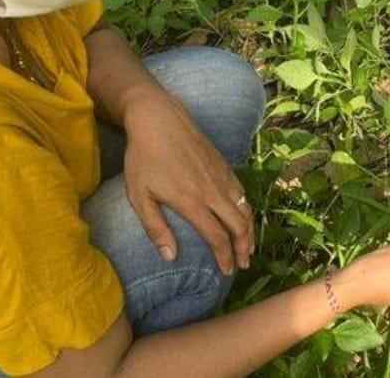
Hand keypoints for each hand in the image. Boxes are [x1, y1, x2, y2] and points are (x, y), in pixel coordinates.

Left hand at [121, 86, 252, 273]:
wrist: (159, 118)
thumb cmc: (143, 157)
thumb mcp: (139, 195)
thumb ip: (155, 228)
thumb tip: (171, 257)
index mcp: (192, 202)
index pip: (217, 237)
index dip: (225, 257)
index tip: (227, 271)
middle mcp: (213, 191)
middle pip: (239, 226)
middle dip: (244, 248)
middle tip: (244, 264)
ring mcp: (221, 177)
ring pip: (245, 209)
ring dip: (249, 230)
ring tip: (248, 246)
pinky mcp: (224, 165)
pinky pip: (242, 192)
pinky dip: (247, 209)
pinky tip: (243, 216)